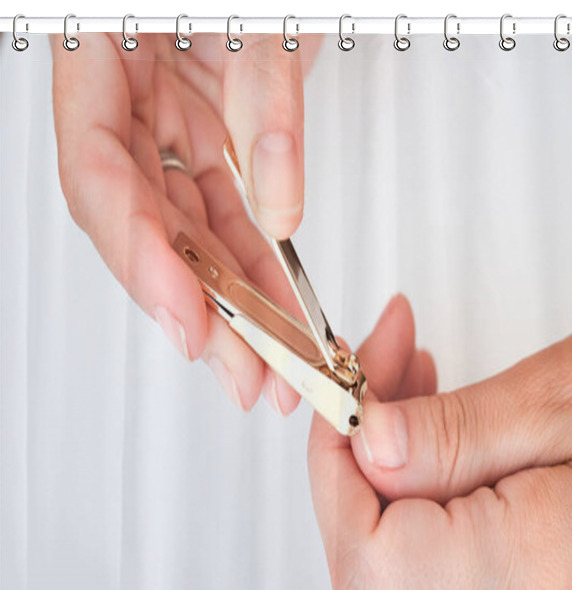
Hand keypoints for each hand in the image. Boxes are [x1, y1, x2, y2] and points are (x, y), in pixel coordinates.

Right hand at [51, 33, 319, 411]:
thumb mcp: (260, 12)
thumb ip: (267, 101)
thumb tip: (282, 211)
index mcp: (97, 54)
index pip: (98, 175)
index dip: (140, 260)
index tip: (187, 324)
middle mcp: (125, 99)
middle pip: (147, 225)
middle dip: (200, 309)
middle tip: (245, 378)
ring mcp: (165, 121)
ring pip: (192, 231)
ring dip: (236, 305)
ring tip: (273, 367)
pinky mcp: (208, 136)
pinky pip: (229, 211)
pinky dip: (259, 264)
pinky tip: (281, 311)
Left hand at [308, 298, 571, 589]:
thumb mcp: (570, 400)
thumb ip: (451, 429)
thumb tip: (367, 440)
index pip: (362, 545)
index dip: (334, 461)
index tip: (345, 394)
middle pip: (368, 570)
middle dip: (359, 463)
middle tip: (385, 380)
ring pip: (392, 585)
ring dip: (388, 489)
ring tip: (422, 403)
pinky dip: (419, 524)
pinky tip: (446, 461)